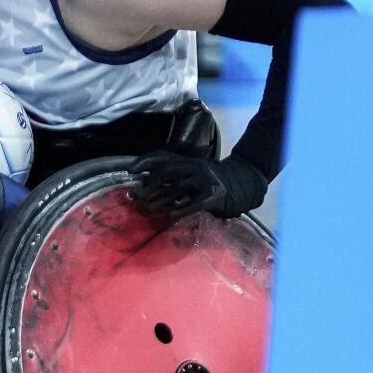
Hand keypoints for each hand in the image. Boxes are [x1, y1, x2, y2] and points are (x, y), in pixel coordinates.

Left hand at [128, 150, 267, 219]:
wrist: (242, 186)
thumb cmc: (208, 184)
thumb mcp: (190, 175)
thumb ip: (171, 177)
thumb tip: (143, 183)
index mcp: (187, 161)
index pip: (163, 156)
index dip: (145, 161)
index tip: (130, 171)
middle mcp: (195, 166)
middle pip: (168, 171)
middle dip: (149, 183)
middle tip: (136, 196)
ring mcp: (205, 180)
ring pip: (178, 188)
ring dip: (159, 199)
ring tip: (147, 209)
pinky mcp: (214, 196)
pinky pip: (194, 203)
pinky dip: (180, 210)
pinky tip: (169, 217)